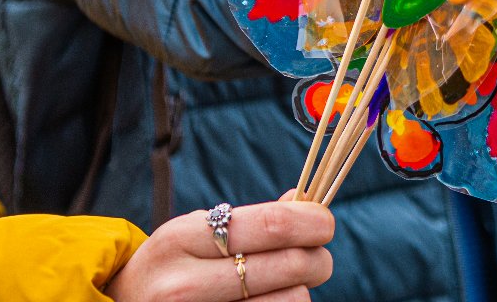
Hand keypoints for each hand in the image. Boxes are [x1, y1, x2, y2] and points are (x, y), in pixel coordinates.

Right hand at [104, 196, 333, 301]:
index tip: (325, 223)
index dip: (312, 222)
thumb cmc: (171, 267)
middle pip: (290, 265)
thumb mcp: (194, 233)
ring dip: (301, 293)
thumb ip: (251, 220)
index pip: (271, 225)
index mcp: (182, 239)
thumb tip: (305, 204)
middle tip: (317, 258)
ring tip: (284, 287)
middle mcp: (185, 284)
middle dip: (318, 259)